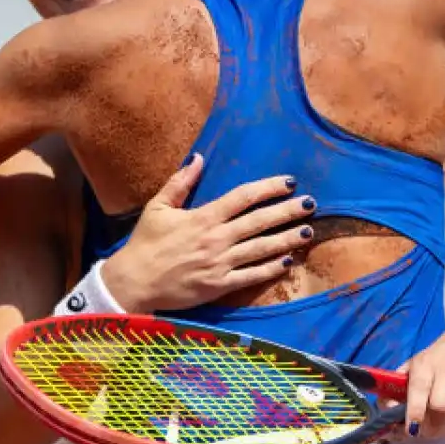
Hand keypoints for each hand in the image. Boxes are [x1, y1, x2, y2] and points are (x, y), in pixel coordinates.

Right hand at [100, 154, 316, 312]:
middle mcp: (216, 239)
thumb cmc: (145, 243)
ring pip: (261, 249)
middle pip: (259, 221)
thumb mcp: (157, 207)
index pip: (243, 198)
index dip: (268, 188)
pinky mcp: (219, 286)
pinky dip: (271, 269)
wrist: (134, 282)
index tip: (288, 182)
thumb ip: (180, 182)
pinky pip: (251, 276)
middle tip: (310, 204)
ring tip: (307, 231)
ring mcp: (219, 263)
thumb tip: (198, 158)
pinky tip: (288, 262)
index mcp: (203, 217)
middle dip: (287, 211)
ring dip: (286, 239)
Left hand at [399, 317, 444, 438]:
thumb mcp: (419, 363)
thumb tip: (385, 409)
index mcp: (426, 362)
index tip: (412, 429)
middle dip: (433, 426)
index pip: (419, 389)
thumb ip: (400, 386)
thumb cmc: (443, 355)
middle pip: (440, 408)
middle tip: (429, 430)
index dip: (414, 413)